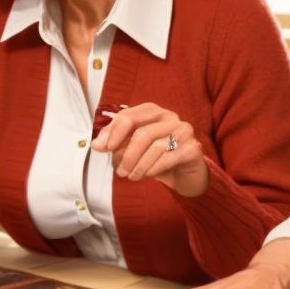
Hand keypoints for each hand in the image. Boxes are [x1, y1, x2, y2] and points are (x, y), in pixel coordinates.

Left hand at [91, 102, 208, 196]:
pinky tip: (147, 176)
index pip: (129, 116)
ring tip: (131, 176)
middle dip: (127, 155)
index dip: (114, 132)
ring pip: (155, 147)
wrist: (183, 173)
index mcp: (152, 112)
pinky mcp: (192, 148)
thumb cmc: (155, 157)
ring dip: (139, 166)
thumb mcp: (132, 148)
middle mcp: (170, 117)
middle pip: (142, 133)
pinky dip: (153, 169)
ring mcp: (184, 131)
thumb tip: (97, 144)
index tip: (104, 149)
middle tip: (120, 172)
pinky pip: (168, 158)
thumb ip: (115, 142)